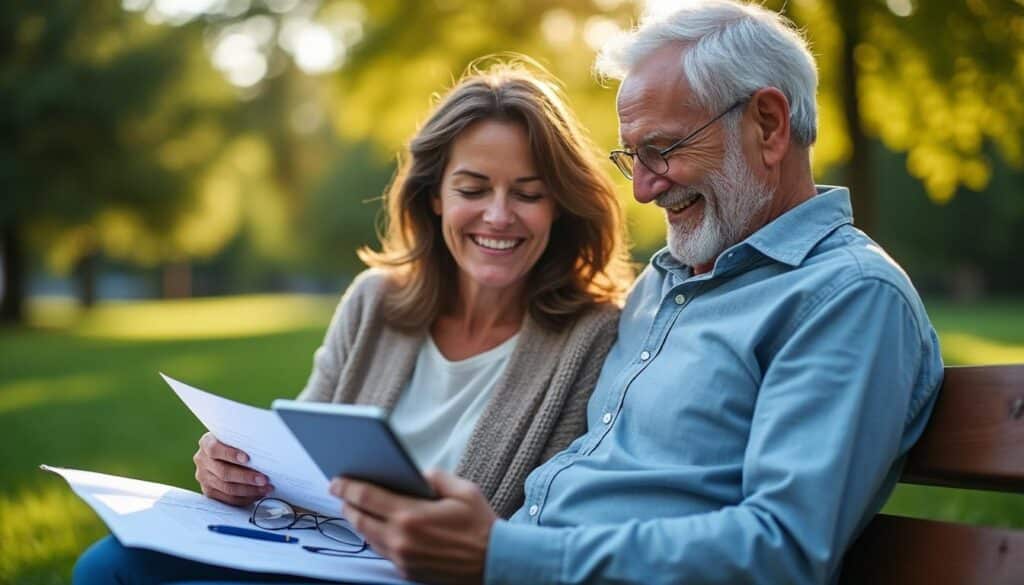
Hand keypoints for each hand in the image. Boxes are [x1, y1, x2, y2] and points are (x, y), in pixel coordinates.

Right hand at [193, 432, 271, 505]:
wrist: (224, 453)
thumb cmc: (234, 442)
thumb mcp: (234, 437)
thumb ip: (242, 441)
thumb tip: (263, 448)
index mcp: (206, 443)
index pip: (214, 449)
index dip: (230, 454)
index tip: (247, 459)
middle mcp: (202, 461)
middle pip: (223, 472)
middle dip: (246, 477)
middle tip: (263, 479)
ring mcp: (204, 478)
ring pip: (227, 488)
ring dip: (249, 490)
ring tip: (265, 488)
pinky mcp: (209, 492)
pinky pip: (228, 499)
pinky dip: (245, 498)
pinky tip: (257, 494)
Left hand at [333, 470, 496, 584]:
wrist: (495, 562)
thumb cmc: (481, 525)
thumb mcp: (463, 490)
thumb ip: (434, 477)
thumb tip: (414, 473)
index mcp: (412, 515)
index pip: (367, 497)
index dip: (347, 487)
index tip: (336, 479)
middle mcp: (401, 539)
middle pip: (359, 519)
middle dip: (346, 503)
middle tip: (338, 491)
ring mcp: (402, 558)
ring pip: (367, 537)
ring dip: (357, 520)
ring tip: (353, 506)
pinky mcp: (407, 571)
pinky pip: (382, 551)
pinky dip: (374, 536)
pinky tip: (374, 525)